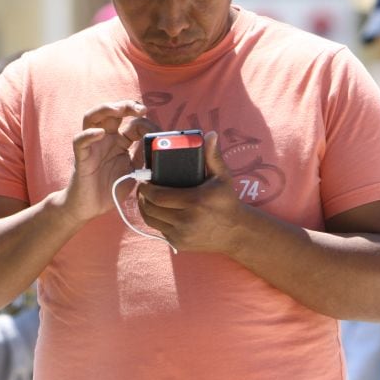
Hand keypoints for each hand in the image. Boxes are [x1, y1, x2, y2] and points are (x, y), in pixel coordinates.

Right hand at [64, 100, 157, 221]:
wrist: (90, 208)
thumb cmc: (110, 189)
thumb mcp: (135, 172)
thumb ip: (144, 157)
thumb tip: (156, 143)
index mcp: (119, 142)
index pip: (131, 123)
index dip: (143, 122)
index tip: (154, 129)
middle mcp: (105, 139)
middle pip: (111, 112)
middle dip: (126, 106)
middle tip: (140, 108)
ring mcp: (92, 146)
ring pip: (92, 118)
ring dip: (105, 109)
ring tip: (118, 110)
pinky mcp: (81, 157)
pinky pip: (80, 140)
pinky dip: (88, 134)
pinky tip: (99, 133)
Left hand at [136, 131, 244, 252]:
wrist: (236, 232)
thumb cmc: (227, 201)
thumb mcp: (222, 177)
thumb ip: (213, 156)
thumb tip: (210, 135)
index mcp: (194, 202)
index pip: (158, 196)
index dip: (145, 188)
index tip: (144, 180)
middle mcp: (185, 220)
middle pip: (150, 208)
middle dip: (142, 197)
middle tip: (143, 187)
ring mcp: (181, 234)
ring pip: (151, 220)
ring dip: (145, 208)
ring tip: (146, 198)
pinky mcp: (178, 244)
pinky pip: (159, 230)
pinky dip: (155, 220)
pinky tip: (157, 210)